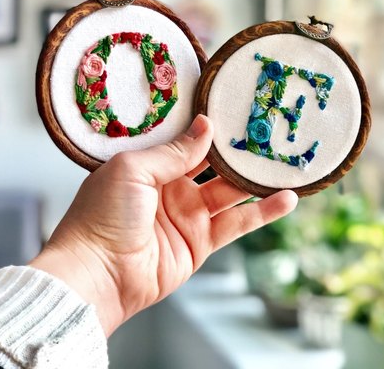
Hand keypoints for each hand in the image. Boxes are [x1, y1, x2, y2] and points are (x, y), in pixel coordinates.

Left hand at [30, 115, 297, 335]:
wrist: (96, 274)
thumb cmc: (101, 216)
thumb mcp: (133, 169)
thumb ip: (174, 151)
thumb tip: (205, 126)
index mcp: (149, 166)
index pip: (187, 141)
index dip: (211, 128)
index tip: (237, 110)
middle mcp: (170, 188)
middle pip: (214, 165)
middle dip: (239, 152)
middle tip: (269, 133)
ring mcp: (187, 216)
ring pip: (231, 192)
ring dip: (257, 180)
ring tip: (285, 163)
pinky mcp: (201, 243)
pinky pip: (237, 223)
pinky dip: (262, 212)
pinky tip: (286, 198)